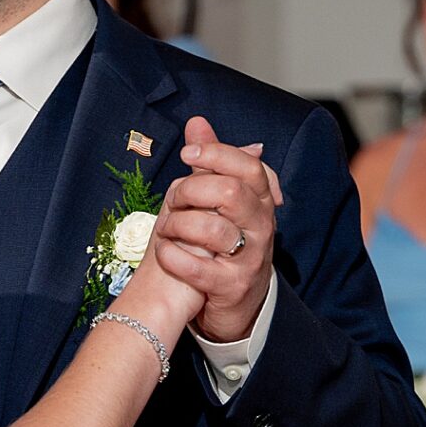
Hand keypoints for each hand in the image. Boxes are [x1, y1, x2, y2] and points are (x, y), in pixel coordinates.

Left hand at [155, 117, 281, 341]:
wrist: (238, 303)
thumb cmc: (225, 244)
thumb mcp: (221, 202)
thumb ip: (211, 163)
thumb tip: (197, 123)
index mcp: (261, 201)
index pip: (249, 167)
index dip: (217, 155)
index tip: (188, 155)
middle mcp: (262, 228)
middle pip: (231, 193)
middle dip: (191, 190)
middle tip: (173, 198)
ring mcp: (250, 259)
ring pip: (213, 230)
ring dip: (178, 224)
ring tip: (165, 228)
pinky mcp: (232, 287)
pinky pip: (198, 268)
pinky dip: (173, 257)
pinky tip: (163, 252)